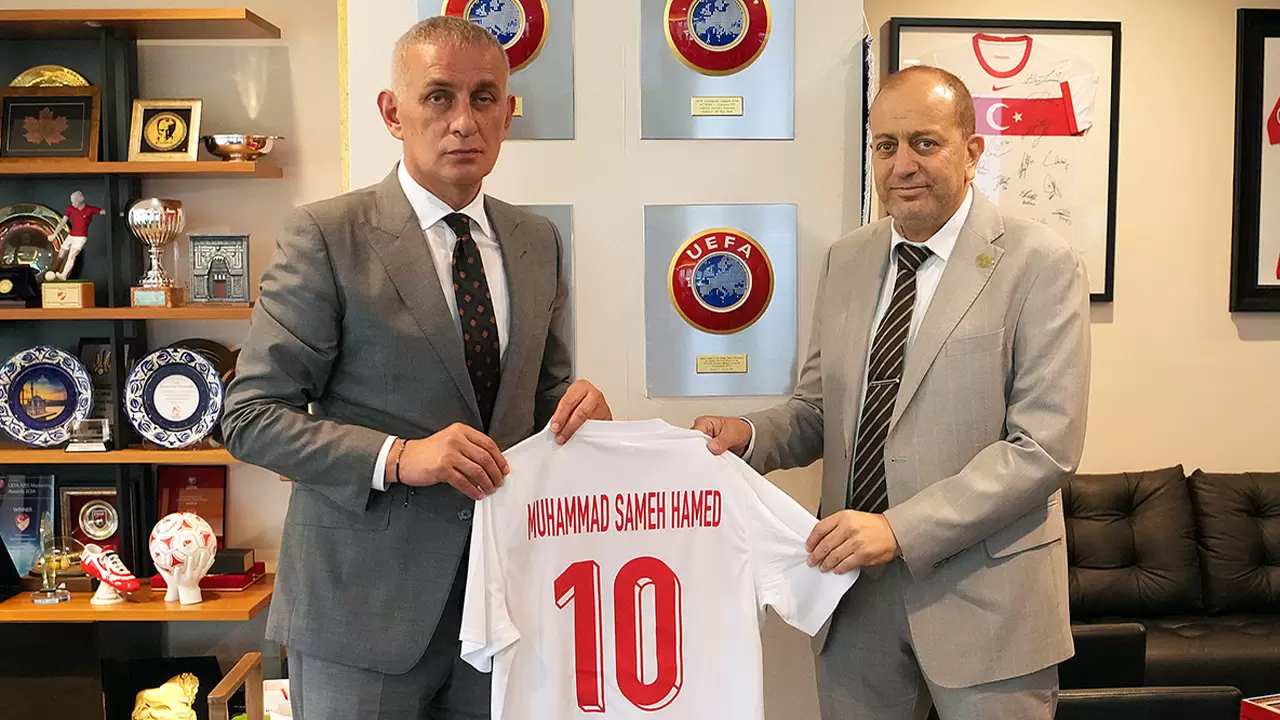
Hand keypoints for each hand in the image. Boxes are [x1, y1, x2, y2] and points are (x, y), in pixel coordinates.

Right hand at [393, 423, 509, 500]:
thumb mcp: (450, 440)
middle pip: (485, 458)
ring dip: (487, 483)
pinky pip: (464, 482)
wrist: (405, 458)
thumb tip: (491, 462)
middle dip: (495, 473)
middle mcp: (456, 440)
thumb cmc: (427, 451)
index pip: (488, 443)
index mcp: (461, 431)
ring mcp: (448, 454)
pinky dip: (473, 490)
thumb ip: (469, 447)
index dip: (499, 458)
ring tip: (489, 489)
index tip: (504, 468)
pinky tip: (476, 494)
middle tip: (498, 482)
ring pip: (477, 471)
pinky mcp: (442, 468)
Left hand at [549, 379, 610, 444]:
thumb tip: (555, 427)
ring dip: (578, 433)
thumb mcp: (569, 401)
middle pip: (581, 413)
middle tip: (560, 436)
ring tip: (569, 439)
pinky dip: (588, 436)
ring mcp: (602, 407)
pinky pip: (597, 428)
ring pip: (590, 422)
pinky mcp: (607, 418)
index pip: (569, 402)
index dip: (560, 416)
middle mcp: (593, 395)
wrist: (592, 401)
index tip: (555, 427)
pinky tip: (580, 439)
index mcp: (581, 387)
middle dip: (569, 427)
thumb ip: (562, 412)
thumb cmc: (578, 400)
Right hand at [691, 415, 751, 455]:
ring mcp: (703, 442)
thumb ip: (722, 441)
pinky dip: (708, 460)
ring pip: (697, 451)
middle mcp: (701, 431)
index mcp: (704, 423)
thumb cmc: (738, 430)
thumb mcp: (732, 434)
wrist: (746, 437)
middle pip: (693, 444)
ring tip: (713, 460)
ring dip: (704, 457)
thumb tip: (712, 447)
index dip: (696, 444)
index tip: (704, 452)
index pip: (693, 434)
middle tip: (710, 458)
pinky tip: (713, 463)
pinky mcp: (706, 450)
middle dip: (700, 452)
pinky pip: (703, 456)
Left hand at [806, 511, 900, 573]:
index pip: (820, 529)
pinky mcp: (863, 555)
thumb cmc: (874, 525)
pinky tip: (836, 569)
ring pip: (833, 556)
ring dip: (825, 563)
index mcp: (844, 517)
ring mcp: (856, 542)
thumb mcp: (853, 517)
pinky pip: (845, 564)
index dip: (812, 540)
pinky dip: (838, 568)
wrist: (894, 531)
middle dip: (816, 555)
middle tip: (812, 560)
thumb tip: (821, 538)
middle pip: (825, 544)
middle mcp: (849, 528)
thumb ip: (837, 525)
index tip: (809, 546)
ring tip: (822, 566)